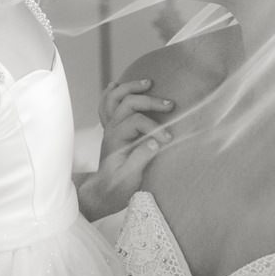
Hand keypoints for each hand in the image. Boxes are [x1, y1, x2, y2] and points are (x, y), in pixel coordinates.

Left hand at [79, 78, 174, 218]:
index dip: (155, 127)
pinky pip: (107, 105)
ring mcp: (110, 127)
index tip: (169, 138)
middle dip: (150, 101)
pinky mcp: (112, 128)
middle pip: (129, 103)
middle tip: (171, 105)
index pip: (137, 121)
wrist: (104, 192)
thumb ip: (141, 158)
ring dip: (131, 88)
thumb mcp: (130, 177)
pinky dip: (111, 93)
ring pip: (116, 98)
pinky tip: (116, 85)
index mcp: (116, 139)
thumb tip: (155, 141)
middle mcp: (111, 129)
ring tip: (149, 83)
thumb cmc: (118, 187)